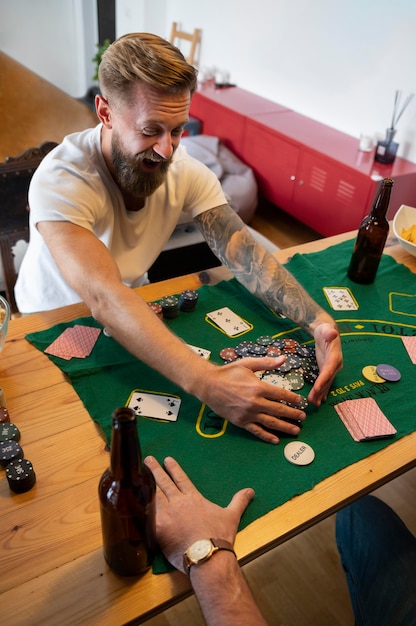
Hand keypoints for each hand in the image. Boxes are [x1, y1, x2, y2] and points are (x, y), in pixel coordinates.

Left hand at [144, 456, 253, 573]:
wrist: (206, 555)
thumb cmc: (219, 536)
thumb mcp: (232, 515)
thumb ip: (239, 501)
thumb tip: (250, 490)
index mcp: (193, 498)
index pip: (181, 478)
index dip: (174, 468)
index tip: (167, 459)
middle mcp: (178, 502)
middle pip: (164, 482)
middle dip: (155, 470)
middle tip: (148, 460)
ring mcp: (166, 513)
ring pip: (153, 494)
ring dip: (146, 483)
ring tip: (139, 474)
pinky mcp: (156, 526)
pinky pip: (145, 513)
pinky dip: (139, 506)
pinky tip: (131, 500)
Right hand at [198, 356, 307, 443]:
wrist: (208, 385)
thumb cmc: (228, 372)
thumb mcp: (248, 364)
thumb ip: (267, 363)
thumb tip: (284, 359)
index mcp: (258, 387)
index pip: (281, 394)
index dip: (293, 399)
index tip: (301, 402)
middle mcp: (255, 402)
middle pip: (279, 410)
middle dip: (293, 414)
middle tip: (303, 417)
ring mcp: (248, 413)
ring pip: (271, 422)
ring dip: (285, 427)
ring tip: (296, 430)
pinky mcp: (241, 422)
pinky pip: (256, 431)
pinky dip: (267, 436)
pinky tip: (276, 439)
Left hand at [308, 322, 342, 405]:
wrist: (327, 331)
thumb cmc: (325, 330)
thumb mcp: (326, 329)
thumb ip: (329, 332)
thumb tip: (333, 333)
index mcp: (335, 356)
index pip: (329, 369)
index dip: (324, 378)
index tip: (317, 387)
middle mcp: (336, 364)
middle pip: (327, 379)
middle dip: (320, 390)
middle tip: (312, 400)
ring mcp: (332, 368)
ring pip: (326, 383)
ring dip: (321, 394)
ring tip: (314, 404)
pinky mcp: (327, 369)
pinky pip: (325, 381)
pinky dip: (322, 391)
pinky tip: (319, 400)